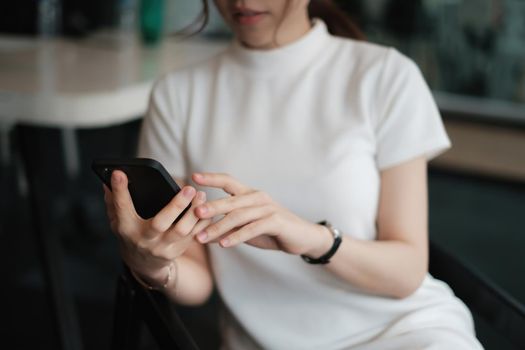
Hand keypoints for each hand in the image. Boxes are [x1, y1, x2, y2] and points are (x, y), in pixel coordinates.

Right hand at [103, 170, 209, 280]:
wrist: (143, 264)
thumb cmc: (131, 234)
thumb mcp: (118, 220)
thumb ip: (116, 200)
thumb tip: (113, 176)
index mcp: (126, 229)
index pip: (121, 208)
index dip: (120, 191)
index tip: (120, 173)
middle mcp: (145, 240)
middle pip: (161, 223)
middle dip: (176, 205)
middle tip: (189, 189)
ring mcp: (163, 247)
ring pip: (183, 231)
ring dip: (194, 212)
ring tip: (201, 195)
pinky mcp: (178, 250)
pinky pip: (194, 235)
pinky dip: (203, 221)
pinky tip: (208, 208)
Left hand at [192, 173, 332, 257]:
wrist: (302, 237)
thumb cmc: (273, 231)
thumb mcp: (248, 228)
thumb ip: (229, 228)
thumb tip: (203, 233)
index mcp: (250, 195)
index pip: (228, 181)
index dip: (211, 178)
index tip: (193, 177)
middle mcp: (258, 197)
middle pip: (230, 200)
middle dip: (211, 207)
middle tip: (194, 213)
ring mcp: (267, 208)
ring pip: (238, 216)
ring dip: (218, 227)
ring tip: (202, 237)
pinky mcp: (275, 221)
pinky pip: (252, 228)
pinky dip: (236, 237)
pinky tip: (224, 244)